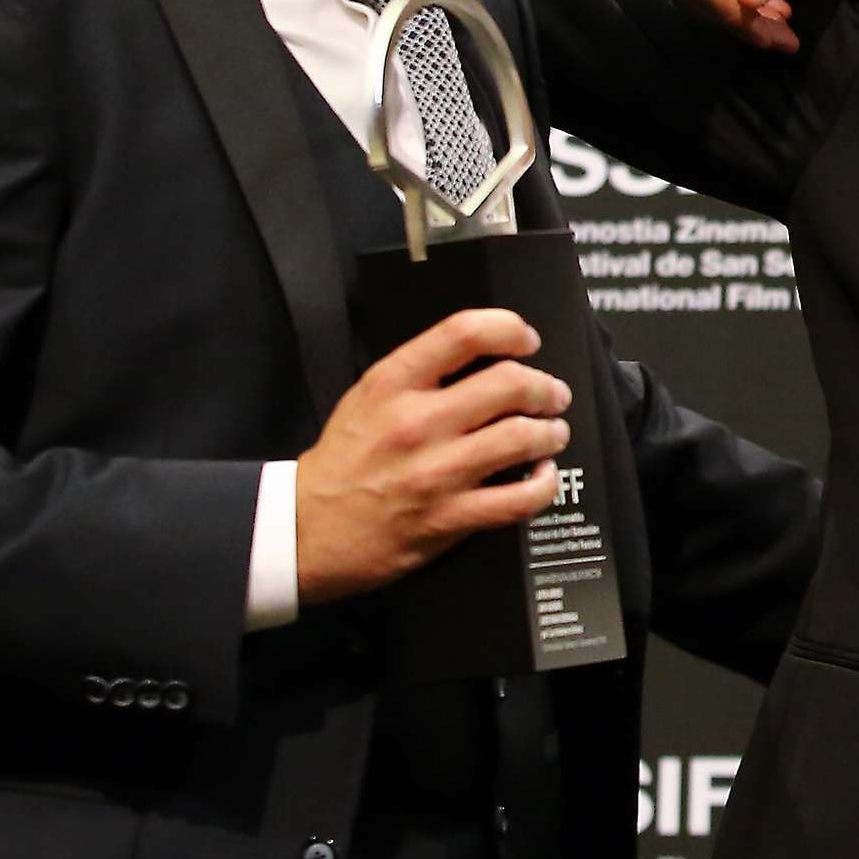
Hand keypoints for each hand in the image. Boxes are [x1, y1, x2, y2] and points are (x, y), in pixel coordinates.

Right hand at [292, 309, 573, 603]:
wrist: (306, 529)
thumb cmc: (342, 462)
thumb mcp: (366, 398)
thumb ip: (419, 373)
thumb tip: (483, 357)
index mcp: (393, 384)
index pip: (464, 333)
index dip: (509, 329)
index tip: (527, 341)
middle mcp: (416, 423)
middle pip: (509, 384)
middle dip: (544, 387)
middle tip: (552, 394)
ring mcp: (435, 473)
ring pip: (521, 438)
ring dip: (550, 432)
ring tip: (553, 432)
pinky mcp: (448, 519)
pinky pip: (519, 499)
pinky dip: (543, 484)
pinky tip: (542, 476)